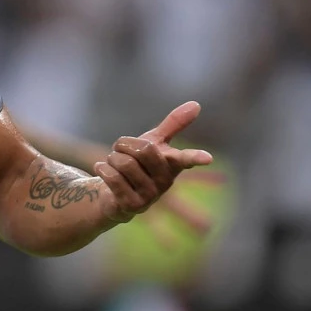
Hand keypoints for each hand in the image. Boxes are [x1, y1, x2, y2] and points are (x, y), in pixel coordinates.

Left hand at [93, 101, 212, 224]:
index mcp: (173, 165)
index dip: (196, 157)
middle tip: (120, 149)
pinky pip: (113, 177)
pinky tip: (103, 170)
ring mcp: (150, 196)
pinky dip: (103, 168)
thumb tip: (196, 104)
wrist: (115, 193)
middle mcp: (165, 182)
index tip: (208, 158)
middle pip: (144, 149)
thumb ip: (174, 124)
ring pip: (124, 162)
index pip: (186, 159)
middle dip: (124, 144)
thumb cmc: (139, 164)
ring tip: (113, 164)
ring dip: (112, 157)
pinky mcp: (132, 206)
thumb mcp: (154, 141)